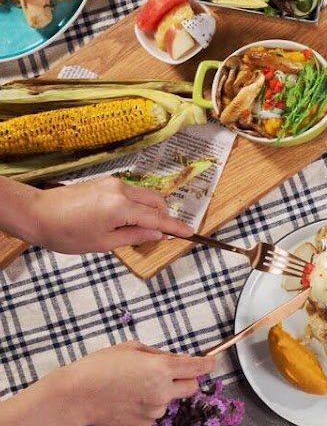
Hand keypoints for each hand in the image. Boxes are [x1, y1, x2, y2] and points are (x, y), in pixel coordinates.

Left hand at [27, 177, 192, 252]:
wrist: (37, 213)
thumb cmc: (66, 233)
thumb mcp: (103, 243)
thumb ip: (134, 236)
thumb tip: (157, 233)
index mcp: (121, 207)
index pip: (157, 218)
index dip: (175, 227)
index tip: (190, 232)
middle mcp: (121, 190)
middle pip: (156, 201)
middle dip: (163, 217)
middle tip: (160, 235)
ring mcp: (113, 183)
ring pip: (145, 196)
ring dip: (150, 210)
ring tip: (140, 229)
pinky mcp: (106, 182)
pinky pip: (132, 193)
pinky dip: (138, 205)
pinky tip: (127, 218)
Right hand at [45, 342, 212, 425]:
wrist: (75, 396)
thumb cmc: (100, 366)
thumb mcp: (132, 348)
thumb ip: (159, 355)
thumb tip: (175, 360)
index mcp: (162, 369)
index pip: (198, 367)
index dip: (207, 363)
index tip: (211, 361)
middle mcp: (163, 391)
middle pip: (192, 387)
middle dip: (187, 379)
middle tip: (169, 373)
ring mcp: (154, 410)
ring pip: (171, 401)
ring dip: (163, 393)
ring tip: (136, 387)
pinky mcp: (144, 423)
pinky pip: (155, 412)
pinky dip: (149, 405)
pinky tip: (129, 399)